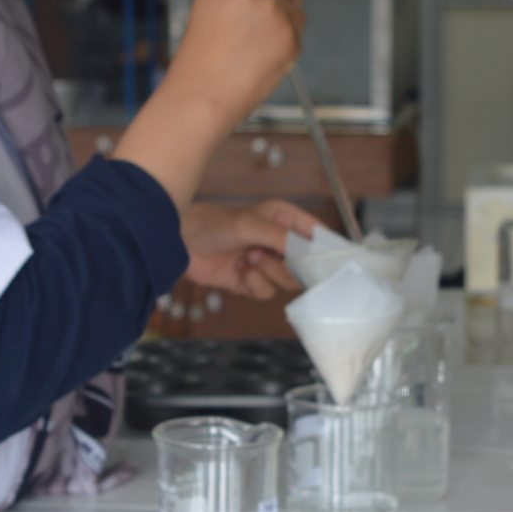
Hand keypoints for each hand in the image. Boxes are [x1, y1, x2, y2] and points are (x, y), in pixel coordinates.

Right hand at [108, 0, 303, 207]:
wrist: (202, 95)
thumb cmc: (201, 57)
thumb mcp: (210, 3)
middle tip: (253, 25)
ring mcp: (273, 12)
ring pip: (296, 8)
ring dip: (284, 23)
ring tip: (253, 45)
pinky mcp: (290, 36)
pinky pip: (298, 33)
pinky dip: (286, 45)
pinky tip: (261, 58)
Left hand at [181, 198, 326, 300]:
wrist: (179, 243)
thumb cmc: (212, 223)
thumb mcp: (249, 225)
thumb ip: (281, 238)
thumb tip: (307, 255)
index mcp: (285, 219)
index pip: (318, 235)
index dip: (327, 249)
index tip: (333, 264)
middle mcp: (279, 241)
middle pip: (306, 265)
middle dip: (288, 264)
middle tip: (268, 255)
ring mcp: (266, 263)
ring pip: (287, 282)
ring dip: (267, 272)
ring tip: (248, 258)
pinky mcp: (251, 281)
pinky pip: (266, 292)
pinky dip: (253, 284)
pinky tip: (239, 270)